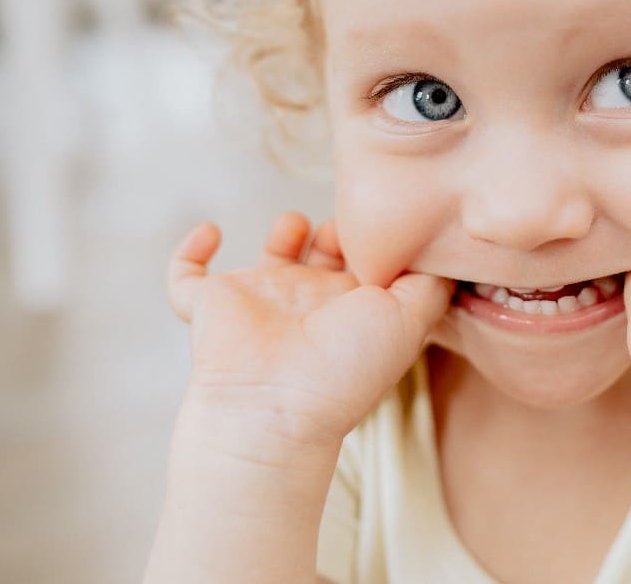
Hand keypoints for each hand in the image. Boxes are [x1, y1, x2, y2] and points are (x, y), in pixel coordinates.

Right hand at [166, 212, 452, 454]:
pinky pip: (186, 277)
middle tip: (343, 225)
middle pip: (324, 258)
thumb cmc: (346, 367)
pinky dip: (190, 252)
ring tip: (294, 224)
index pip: (368, 267)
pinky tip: (210, 231)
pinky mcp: (210, 304)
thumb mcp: (411, 317)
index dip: (377, 242)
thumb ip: (431, 284)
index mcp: (352, 309)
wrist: (275, 407)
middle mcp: (308, 303)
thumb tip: (444, 255)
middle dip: (336, 232)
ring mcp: (259, 303)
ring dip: (283, 233)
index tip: (386, 222)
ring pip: (271, 260)